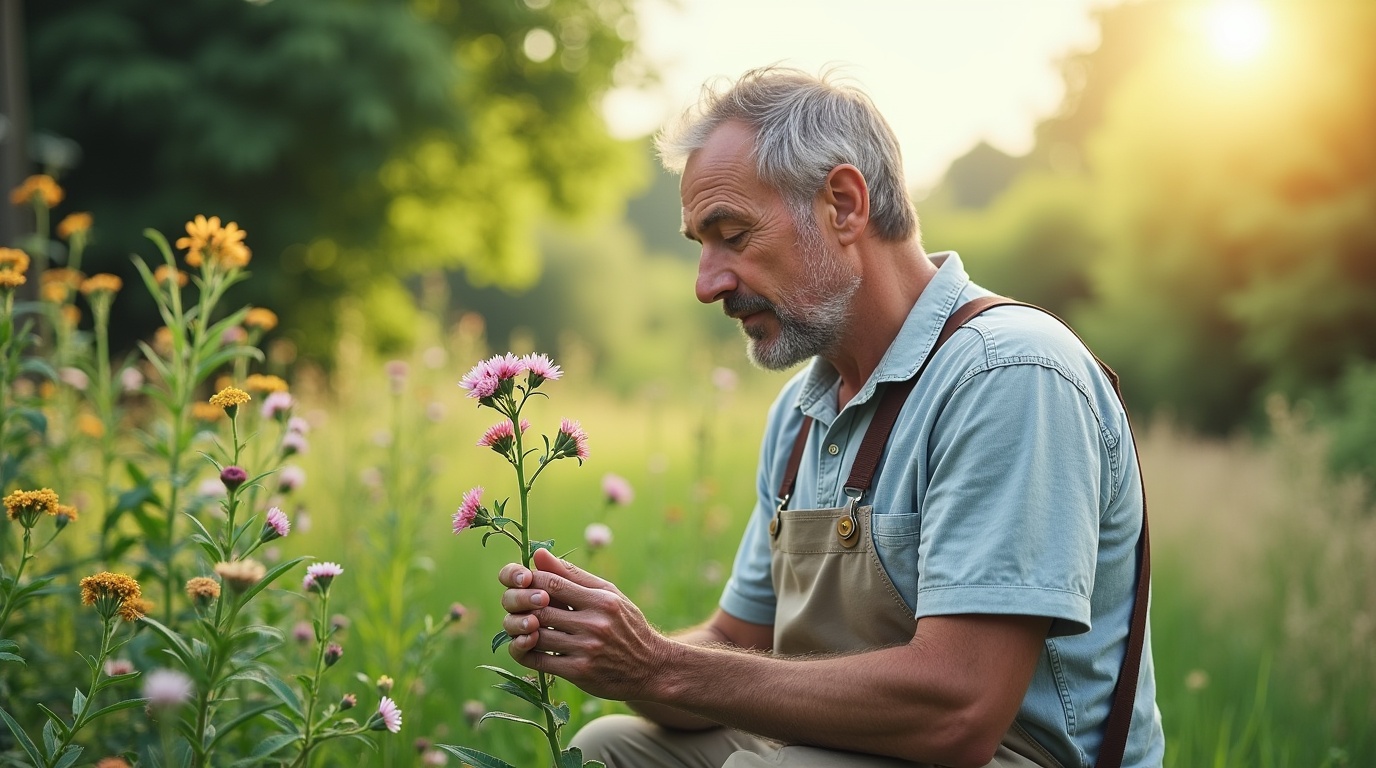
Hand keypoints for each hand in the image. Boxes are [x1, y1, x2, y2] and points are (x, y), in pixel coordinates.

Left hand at [498, 548, 669, 701]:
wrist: (651, 667)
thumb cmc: (626, 625)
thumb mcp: (608, 594)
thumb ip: (573, 575)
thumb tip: (539, 555)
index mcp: (601, 600)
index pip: (553, 583)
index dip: (531, 581)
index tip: (523, 582)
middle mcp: (594, 624)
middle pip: (541, 609)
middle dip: (522, 605)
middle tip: (515, 604)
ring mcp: (586, 650)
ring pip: (537, 635)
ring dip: (521, 629)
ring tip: (520, 623)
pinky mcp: (579, 673)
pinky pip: (540, 661)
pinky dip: (524, 652)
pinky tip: (524, 645)